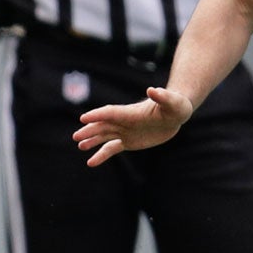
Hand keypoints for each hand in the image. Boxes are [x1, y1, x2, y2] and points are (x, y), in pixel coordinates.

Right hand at [72, 87, 194, 164]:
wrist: (175, 115)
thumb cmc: (175, 105)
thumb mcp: (172, 102)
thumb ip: (162, 96)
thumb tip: (153, 90)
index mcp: (132, 112)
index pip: (112, 113)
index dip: (98, 115)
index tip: (84, 118)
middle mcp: (124, 121)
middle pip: (103, 125)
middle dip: (90, 130)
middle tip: (76, 137)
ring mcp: (124, 131)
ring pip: (104, 137)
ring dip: (92, 141)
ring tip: (80, 146)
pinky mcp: (128, 141)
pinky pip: (112, 149)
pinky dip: (101, 155)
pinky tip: (91, 162)